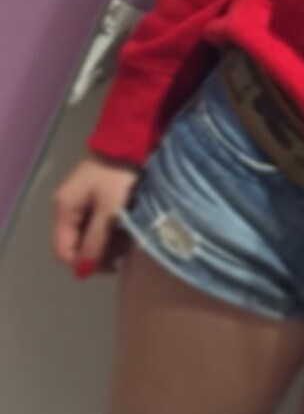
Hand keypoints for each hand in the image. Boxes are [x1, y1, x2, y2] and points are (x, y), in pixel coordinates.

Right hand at [52, 156, 141, 279]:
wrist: (131, 142)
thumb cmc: (119, 176)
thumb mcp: (109, 209)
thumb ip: (96, 240)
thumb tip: (83, 270)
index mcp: (64, 209)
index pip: (63, 250)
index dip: (83, 263)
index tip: (108, 267)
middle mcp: (68, 207)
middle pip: (76, 244)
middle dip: (97, 254)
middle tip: (122, 257)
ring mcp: (81, 202)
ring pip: (88, 235)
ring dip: (106, 244)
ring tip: (128, 244)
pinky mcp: (96, 198)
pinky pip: (97, 223)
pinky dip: (110, 231)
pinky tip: (127, 232)